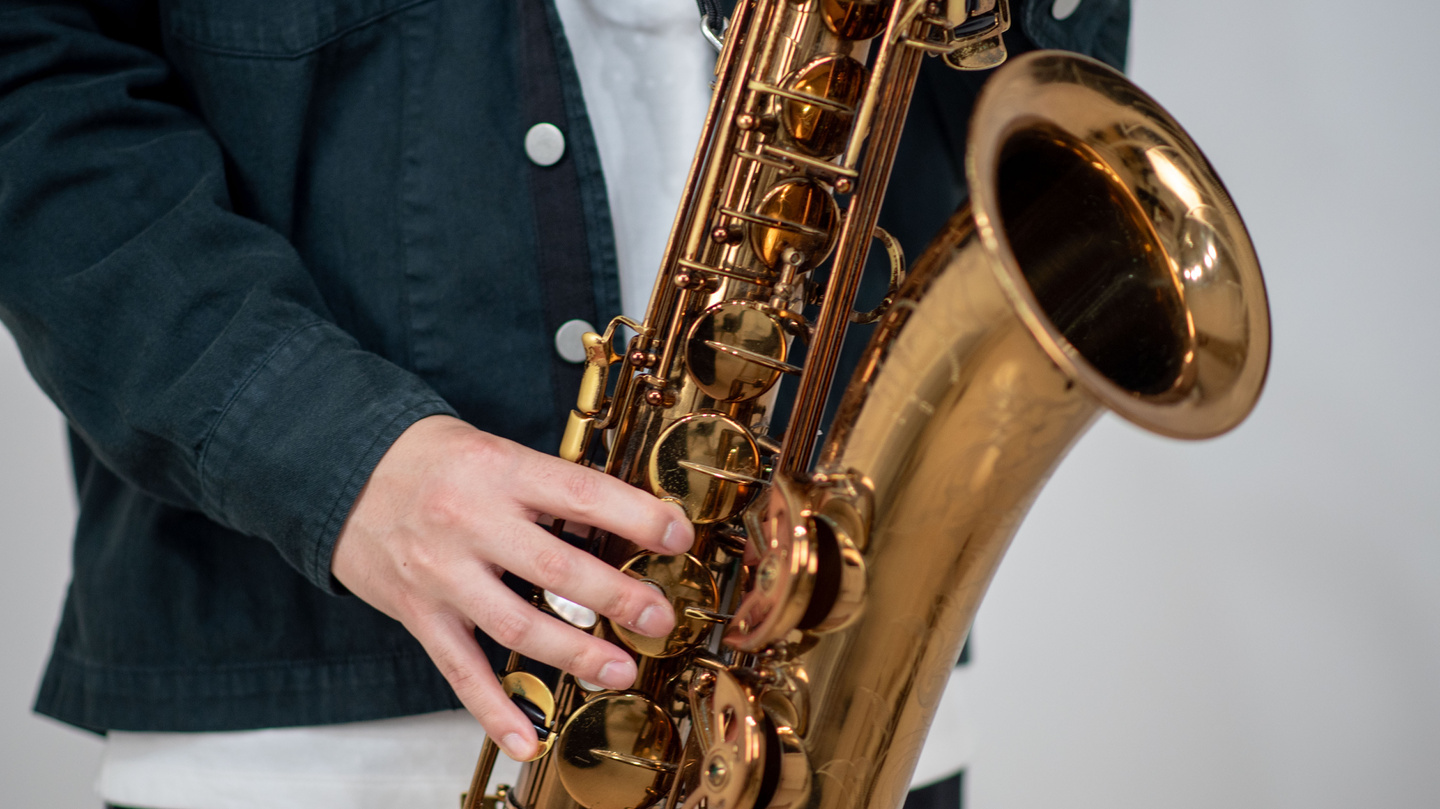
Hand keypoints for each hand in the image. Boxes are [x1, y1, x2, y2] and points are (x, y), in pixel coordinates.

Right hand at [332, 414, 692, 759]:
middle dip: (617, 598)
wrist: (340, 469)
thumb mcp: (495, 450)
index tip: (679, 537)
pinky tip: (528, 738)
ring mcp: (442, 573)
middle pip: (555, 569)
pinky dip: (495, 710)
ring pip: (516, 625)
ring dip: (575, 654)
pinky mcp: (418, 613)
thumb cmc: (431, 458)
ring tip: (620, 670)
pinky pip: (460, 669)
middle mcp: (470, 523)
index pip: (581, 495)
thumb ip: (550, 488)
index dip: (636, 518)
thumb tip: (621, 527)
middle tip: (659, 618)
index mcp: (500, 471)